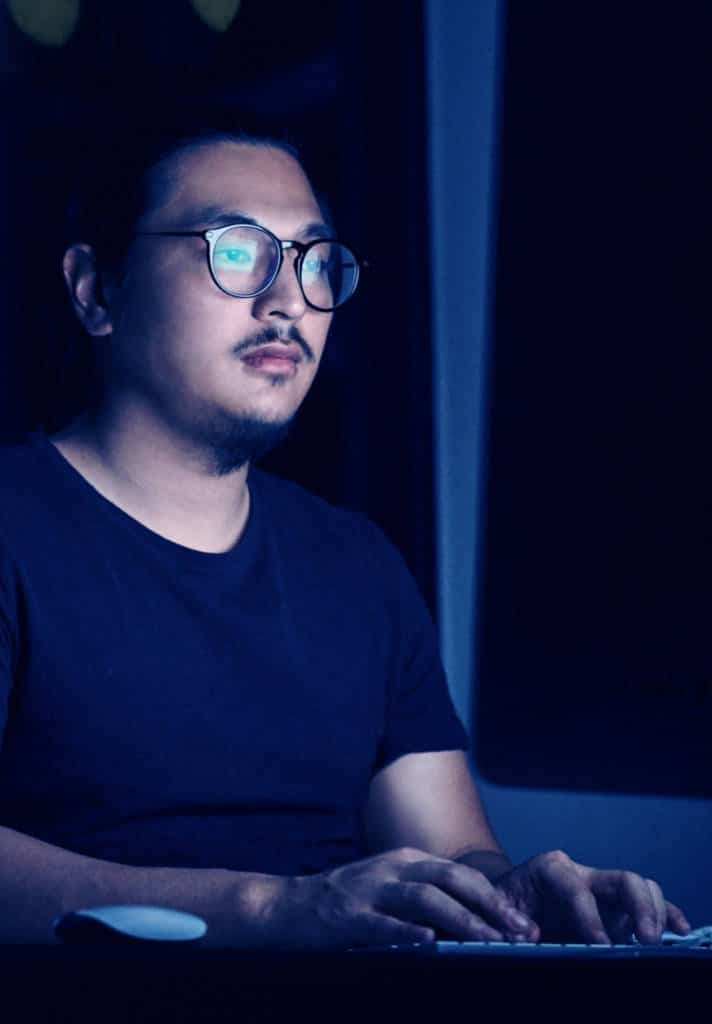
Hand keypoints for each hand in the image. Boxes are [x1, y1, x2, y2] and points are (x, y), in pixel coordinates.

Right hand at [277, 847, 539, 948]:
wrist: (288, 907)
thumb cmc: (346, 902)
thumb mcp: (388, 887)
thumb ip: (424, 895)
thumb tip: (475, 919)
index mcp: (405, 860)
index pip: (459, 873)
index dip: (494, 896)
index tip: (522, 921)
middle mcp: (391, 868)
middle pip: (449, 879)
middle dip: (489, 905)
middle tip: (519, 932)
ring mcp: (369, 891)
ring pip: (424, 899)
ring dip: (462, 920)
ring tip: (490, 941)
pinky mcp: (348, 917)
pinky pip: (383, 924)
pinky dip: (408, 932)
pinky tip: (430, 944)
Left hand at [493, 849, 690, 943]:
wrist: (505, 902)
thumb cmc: (501, 905)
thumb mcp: (492, 910)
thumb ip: (507, 921)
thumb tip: (528, 935)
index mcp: (549, 869)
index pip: (575, 888)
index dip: (588, 916)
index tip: (599, 944)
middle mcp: (581, 874)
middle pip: (621, 879)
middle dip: (638, 906)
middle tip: (644, 939)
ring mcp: (601, 890)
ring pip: (639, 887)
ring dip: (653, 912)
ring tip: (653, 941)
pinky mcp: (614, 908)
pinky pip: (646, 905)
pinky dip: (665, 914)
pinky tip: (677, 930)